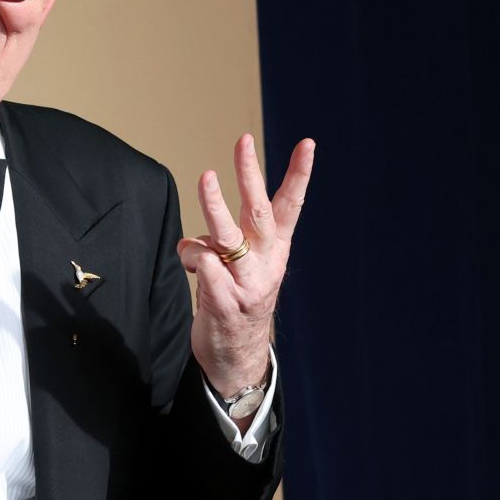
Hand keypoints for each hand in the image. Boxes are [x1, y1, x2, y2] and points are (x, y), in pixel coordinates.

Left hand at [177, 134, 315, 397]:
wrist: (237, 357)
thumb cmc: (235, 300)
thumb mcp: (239, 266)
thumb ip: (224, 242)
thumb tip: (197, 236)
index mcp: (273, 250)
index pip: (290, 206)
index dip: (299, 175)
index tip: (308, 143)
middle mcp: (264, 263)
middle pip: (259, 211)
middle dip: (251, 173)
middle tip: (244, 141)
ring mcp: (247, 283)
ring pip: (228, 236)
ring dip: (216, 204)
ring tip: (207, 176)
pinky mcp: (226, 302)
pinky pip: (204, 266)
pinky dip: (190, 258)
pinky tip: (191, 267)